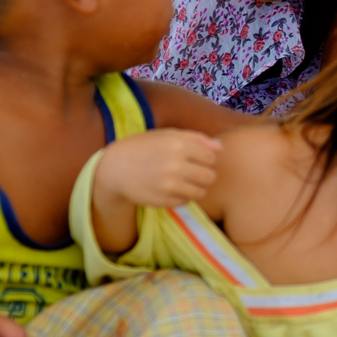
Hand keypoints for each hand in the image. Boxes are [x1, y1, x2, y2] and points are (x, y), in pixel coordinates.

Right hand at [97, 129, 219, 208]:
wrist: (115, 168)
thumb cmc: (145, 147)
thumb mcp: (168, 135)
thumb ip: (197, 139)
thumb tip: (220, 148)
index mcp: (179, 145)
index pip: (212, 157)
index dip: (207, 158)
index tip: (196, 158)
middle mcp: (176, 165)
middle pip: (210, 176)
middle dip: (205, 174)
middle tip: (193, 171)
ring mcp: (169, 185)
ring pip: (201, 192)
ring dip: (197, 187)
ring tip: (185, 180)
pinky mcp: (163, 201)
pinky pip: (186, 201)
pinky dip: (184, 196)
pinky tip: (173, 188)